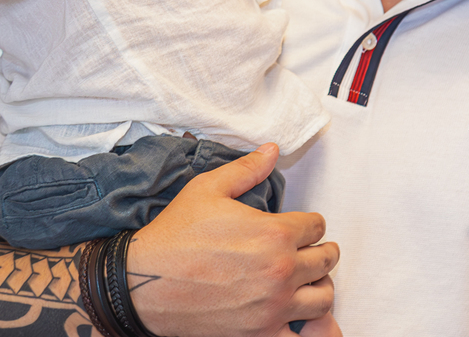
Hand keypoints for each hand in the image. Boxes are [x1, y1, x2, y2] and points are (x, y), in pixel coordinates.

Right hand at [127, 143, 339, 336]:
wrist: (142, 284)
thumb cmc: (175, 234)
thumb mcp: (208, 188)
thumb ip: (247, 169)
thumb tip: (273, 150)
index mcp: (276, 233)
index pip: (317, 226)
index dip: (310, 223)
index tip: (301, 227)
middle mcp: (281, 270)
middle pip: (326, 260)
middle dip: (321, 251)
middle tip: (309, 250)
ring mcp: (273, 307)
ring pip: (323, 297)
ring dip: (320, 286)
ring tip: (307, 281)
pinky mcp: (259, 334)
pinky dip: (308, 328)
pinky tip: (295, 317)